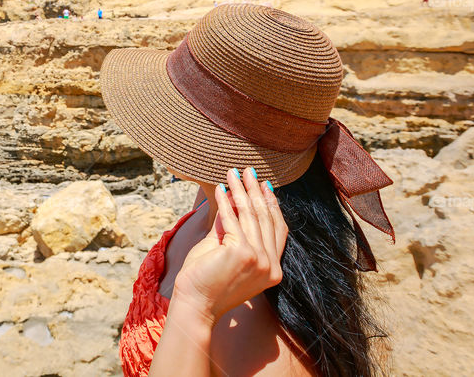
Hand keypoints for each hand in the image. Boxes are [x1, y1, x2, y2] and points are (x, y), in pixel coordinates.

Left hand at [171, 167, 287, 324]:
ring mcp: (258, 260)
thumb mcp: (226, 252)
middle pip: (265, 219)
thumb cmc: (207, 280)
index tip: (266, 185)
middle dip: (256, 191)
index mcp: (273, 269)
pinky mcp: (241, 253)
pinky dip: (225, 202)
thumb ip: (231, 228)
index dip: (272, 205)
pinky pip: (232, 220)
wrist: (196, 303)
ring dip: (241, 190)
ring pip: (250, 216)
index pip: (278, 229)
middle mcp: (270, 265)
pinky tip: (220, 188)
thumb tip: (232, 198)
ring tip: (233, 173)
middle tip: (249, 170)